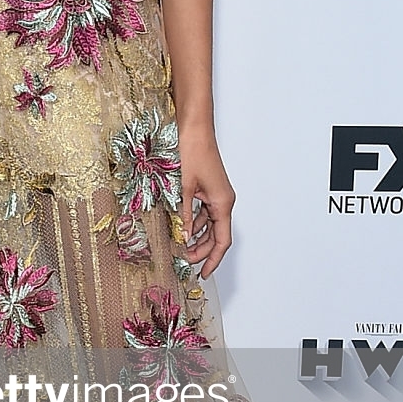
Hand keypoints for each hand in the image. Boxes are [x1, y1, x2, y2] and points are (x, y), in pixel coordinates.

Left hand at [177, 126, 234, 277]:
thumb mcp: (183, 188)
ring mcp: (216, 195)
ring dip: (196, 237)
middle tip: (184, 261)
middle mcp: (223, 201)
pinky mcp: (208, 189)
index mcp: (222, 203)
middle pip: (216, 235)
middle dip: (202, 250)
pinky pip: (203, 212)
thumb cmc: (192, 152)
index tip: (203, 273)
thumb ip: (183, 214)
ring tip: (179, 247)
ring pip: (209, 225)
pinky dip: (192, 222)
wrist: (193, 128)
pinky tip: (179, 227)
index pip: (222, 241)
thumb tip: (181, 236)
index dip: (213, 260)